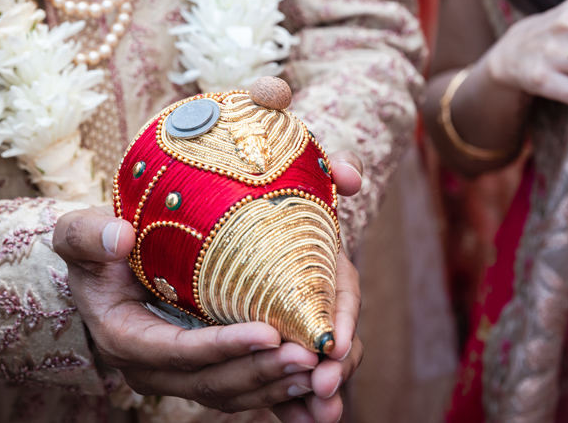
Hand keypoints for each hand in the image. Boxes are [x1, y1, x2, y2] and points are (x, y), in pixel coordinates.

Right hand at [52, 150, 364, 421]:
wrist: (104, 267)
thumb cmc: (95, 247)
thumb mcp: (79, 234)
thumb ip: (88, 235)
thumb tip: (118, 236)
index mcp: (125, 337)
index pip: (177, 352)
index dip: (223, 347)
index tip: (269, 332)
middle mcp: (153, 369)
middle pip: (213, 382)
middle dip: (263, 371)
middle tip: (310, 355)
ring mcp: (180, 376)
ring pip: (233, 393)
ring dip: (278, 385)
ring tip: (321, 368)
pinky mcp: (205, 373)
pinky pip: (243, 390)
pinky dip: (279, 393)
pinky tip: (316, 384)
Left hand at [272, 150, 363, 422]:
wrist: (217, 201)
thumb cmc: (256, 188)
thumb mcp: (284, 175)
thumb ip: (319, 169)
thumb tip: (351, 178)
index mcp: (322, 257)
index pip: (342, 291)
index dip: (343, 318)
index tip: (332, 346)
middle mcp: (316, 292)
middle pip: (336, 335)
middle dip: (336, 365)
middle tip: (323, 385)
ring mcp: (299, 320)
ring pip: (317, 363)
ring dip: (320, 391)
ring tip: (320, 414)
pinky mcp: (274, 341)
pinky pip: (288, 376)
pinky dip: (296, 400)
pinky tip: (303, 421)